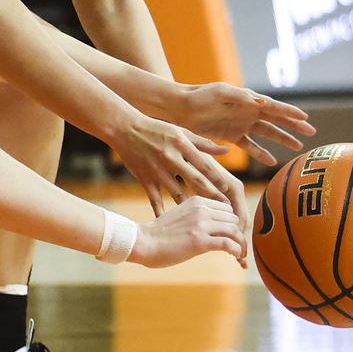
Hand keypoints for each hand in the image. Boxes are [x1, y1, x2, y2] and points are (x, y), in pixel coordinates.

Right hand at [110, 115, 248, 241]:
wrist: (125, 128)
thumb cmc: (156, 129)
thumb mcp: (181, 132)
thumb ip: (203, 144)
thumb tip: (226, 151)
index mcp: (181, 145)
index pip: (204, 165)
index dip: (217, 179)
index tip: (227, 191)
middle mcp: (170, 158)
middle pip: (195, 180)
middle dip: (211, 195)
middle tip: (223, 209)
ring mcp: (156, 170)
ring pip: (177, 193)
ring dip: (191, 207)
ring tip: (204, 220)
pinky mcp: (145, 178)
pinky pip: (155, 198)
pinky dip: (162, 211)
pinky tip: (170, 222)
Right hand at [129, 197, 245, 268]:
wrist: (144, 242)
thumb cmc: (161, 233)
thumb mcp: (182, 215)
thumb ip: (199, 215)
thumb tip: (217, 226)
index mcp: (197, 201)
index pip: (227, 208)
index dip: (232, 223)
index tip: (232, 235)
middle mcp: (201, 209)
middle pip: (234, 219)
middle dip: (238, 233)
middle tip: (238, 246)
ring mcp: (200, 225)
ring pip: (235, 231)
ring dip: (241, 244)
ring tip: (240, 254)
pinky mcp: (200, 241)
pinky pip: (228, 244)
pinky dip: (236, 251)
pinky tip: (235, 257)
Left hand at [174, 82, 315, 165]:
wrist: (181, 107)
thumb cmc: (200, 96)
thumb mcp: (220, 93)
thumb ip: (241, 97)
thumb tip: (262, 101)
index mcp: (248, 99)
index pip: (274, 107)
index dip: (290, 113)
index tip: (306, 118)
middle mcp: (247, 111)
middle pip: (275, 120)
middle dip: (293, 126)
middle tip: (311, 133)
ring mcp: (240, 124)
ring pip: (266, 134)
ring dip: (281, 139)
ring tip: (297, 147)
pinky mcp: (231, 135)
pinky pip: (250, 146)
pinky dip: (261, 153)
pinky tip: (271, 161)